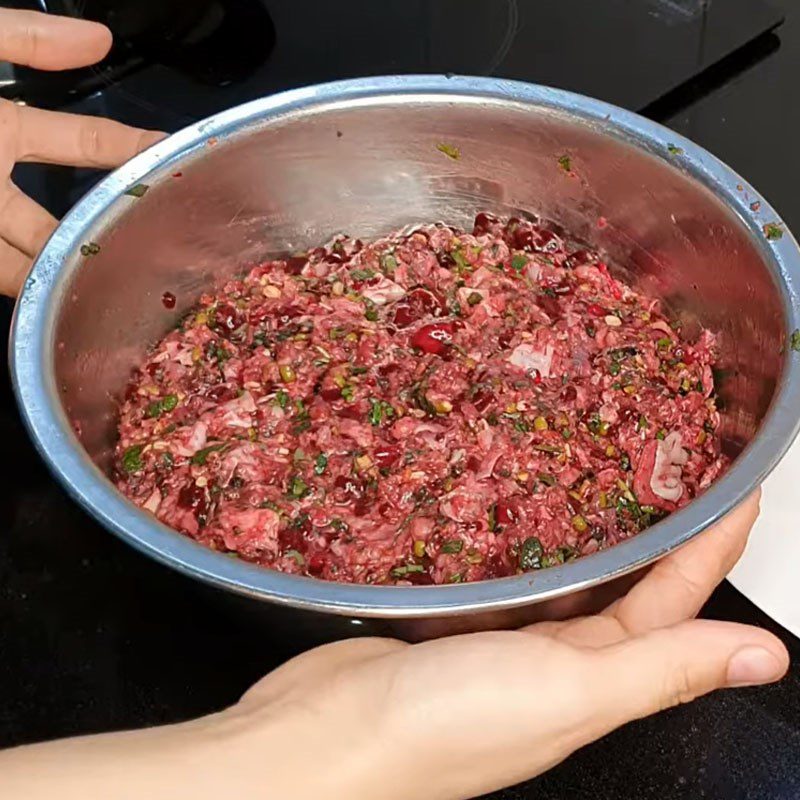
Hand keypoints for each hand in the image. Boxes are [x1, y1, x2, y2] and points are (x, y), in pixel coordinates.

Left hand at [0, 9, 162, 295]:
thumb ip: (25, 39)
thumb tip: (101, 38)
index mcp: (6, 130)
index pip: (87, 148)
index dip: (134, 157)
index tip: (183, 171)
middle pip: (61, 223)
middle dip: (102, 241)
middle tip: (153, 266)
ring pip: (25, 262)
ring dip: (57, 282)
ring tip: (101, 303)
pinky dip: (21, 298)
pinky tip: (41, 317)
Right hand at [225, 491, 786, 798]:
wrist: (330, 738)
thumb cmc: (449, 724)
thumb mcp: (569, 693)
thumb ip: (661, 670)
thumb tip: (766, 659)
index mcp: (595, 681)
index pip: (675, 605)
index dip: (713, 549)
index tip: (736, 491)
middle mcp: (556, 661)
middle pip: (627, 587)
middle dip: (661, 533)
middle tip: (677, 467)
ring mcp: (502, 637)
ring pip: (565, 575)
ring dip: (595, 532)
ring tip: (613, 474)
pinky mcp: (455, 617)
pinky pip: (507, 573)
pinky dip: (526, 541)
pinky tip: (523, 506)